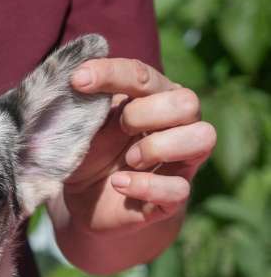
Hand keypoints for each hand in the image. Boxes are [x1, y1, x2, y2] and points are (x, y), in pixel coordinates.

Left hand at [63, 58, 215, 234]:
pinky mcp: (173, 197)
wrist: (85, 203)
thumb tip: (73, 80)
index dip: (112, 74)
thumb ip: (85, 105)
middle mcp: (176, 126)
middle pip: (187, 102)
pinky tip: (119, 183)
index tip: (78, 80)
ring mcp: (179, 162)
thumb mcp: (83, 128)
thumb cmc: (89, 154)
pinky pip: (179, 188)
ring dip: (159, 146)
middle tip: (120, 127)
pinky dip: (146, 185)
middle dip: (147, 112)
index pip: (143, 76)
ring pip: (203, 138)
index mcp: (154, 99)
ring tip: (129, 159)